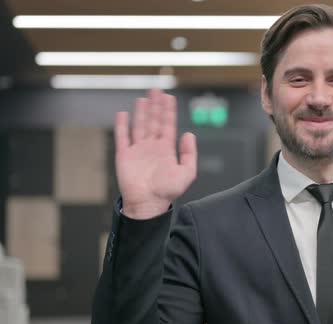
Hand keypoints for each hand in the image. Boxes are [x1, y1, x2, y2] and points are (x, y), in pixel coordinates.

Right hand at [115, 89, 196, 218]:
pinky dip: (121, 126)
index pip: (167, 125)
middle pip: (153, 121)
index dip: (168, 111)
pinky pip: (122, 137)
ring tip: (143, 98)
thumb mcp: (187, 173)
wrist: (148, 204)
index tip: (168, 97)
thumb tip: (188, 134)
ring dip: (141, 112)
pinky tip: (123, 114)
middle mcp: (152, 147)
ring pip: (139, 126)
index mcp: (166, 149)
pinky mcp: (124, 155)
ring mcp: (137, 150)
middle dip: (155, 106)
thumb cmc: (167, 192)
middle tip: (156, 90)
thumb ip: (189, 153)